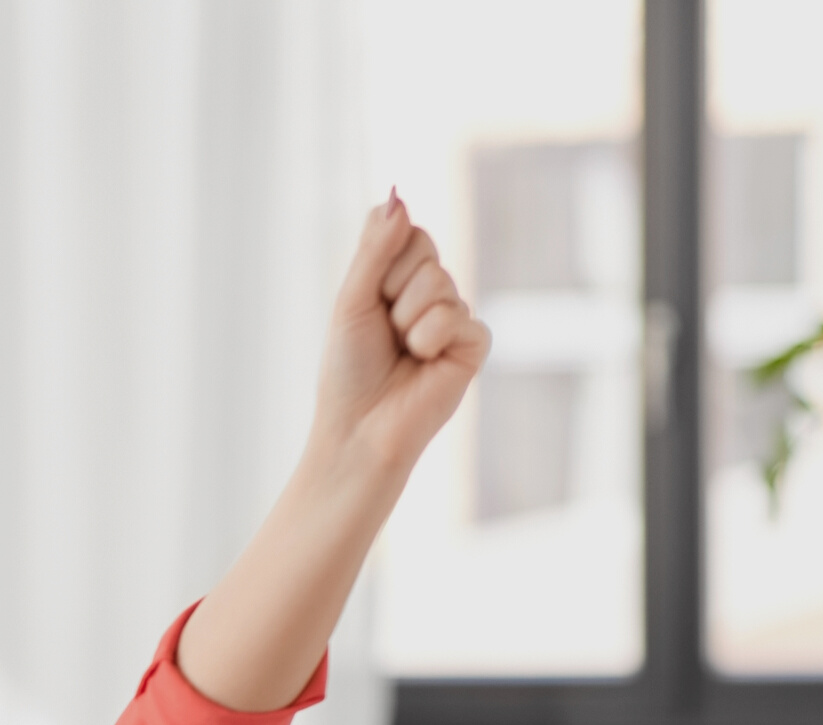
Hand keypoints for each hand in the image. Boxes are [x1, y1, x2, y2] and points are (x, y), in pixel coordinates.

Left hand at [311, 193, 491, 484]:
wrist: (359, 429)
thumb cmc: (349, 370)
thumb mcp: (352, 301)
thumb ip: (375, 249)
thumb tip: (397, 196)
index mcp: (398, 279)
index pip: (405, 230)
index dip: (383, 259)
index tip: (368, 295)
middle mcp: (430, 292)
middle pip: (425, 251)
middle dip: (392, 290)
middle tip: (383, 330)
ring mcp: (455, 316)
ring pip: (439, 283)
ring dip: (407, 320)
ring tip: (400, 351)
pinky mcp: (473, 344)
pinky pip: (457, 316)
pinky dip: (429, 339)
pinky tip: (422, 363)